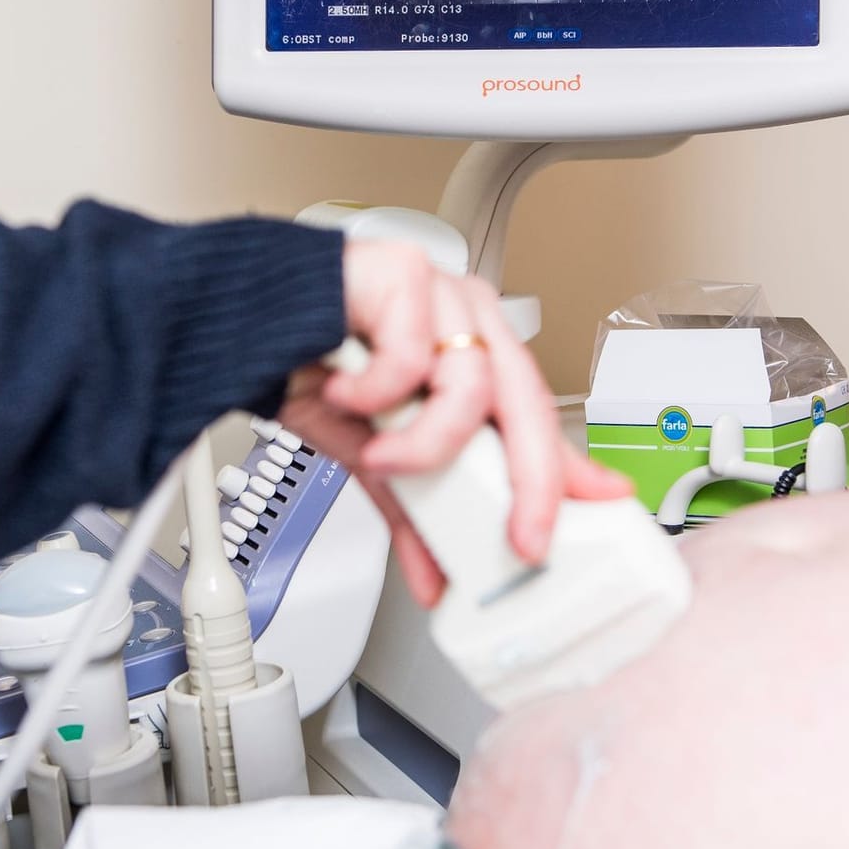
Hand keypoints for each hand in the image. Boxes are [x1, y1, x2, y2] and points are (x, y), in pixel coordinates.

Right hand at [281, 241, 632, 606]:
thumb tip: (435, 575)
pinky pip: (410, 355)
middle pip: (526, 402)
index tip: (606, 507)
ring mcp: (441, 292)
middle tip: (520, 537)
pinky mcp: (403, 273)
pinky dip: (374, 391)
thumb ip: (414, 508)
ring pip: (472, 386)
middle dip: (531, 481)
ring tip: (381, 453)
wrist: (242, 323)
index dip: (571, 467)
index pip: (538, 416)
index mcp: (475, 353)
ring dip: (425, 442)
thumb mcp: (374, 453)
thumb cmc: (310, 367)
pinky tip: (342, 391)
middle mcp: (468, 320)